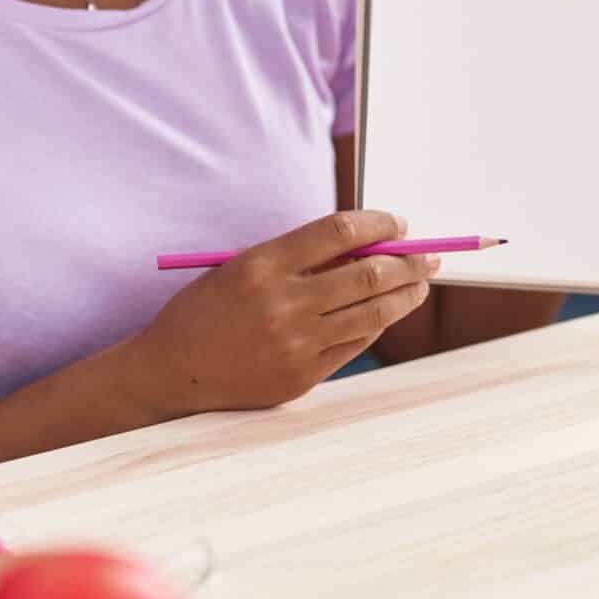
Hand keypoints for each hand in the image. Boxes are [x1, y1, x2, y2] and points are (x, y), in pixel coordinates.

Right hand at [132, 211, 438, 414]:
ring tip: (420, 284)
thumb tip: (364, 245)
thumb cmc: (207, 310)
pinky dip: (376, 323)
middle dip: (408, 261)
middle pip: (368, 274)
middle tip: (427, 255)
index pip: (339, 231)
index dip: (378, 223)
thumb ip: (298, 257)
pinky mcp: (302, 376)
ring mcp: (295, 344)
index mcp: (262, 265)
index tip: (398, 222)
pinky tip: (385, 313)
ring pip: (373, 313)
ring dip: (405, 294)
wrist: (172, 372)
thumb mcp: (241, 268)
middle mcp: (282, 304)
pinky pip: (356, 344)